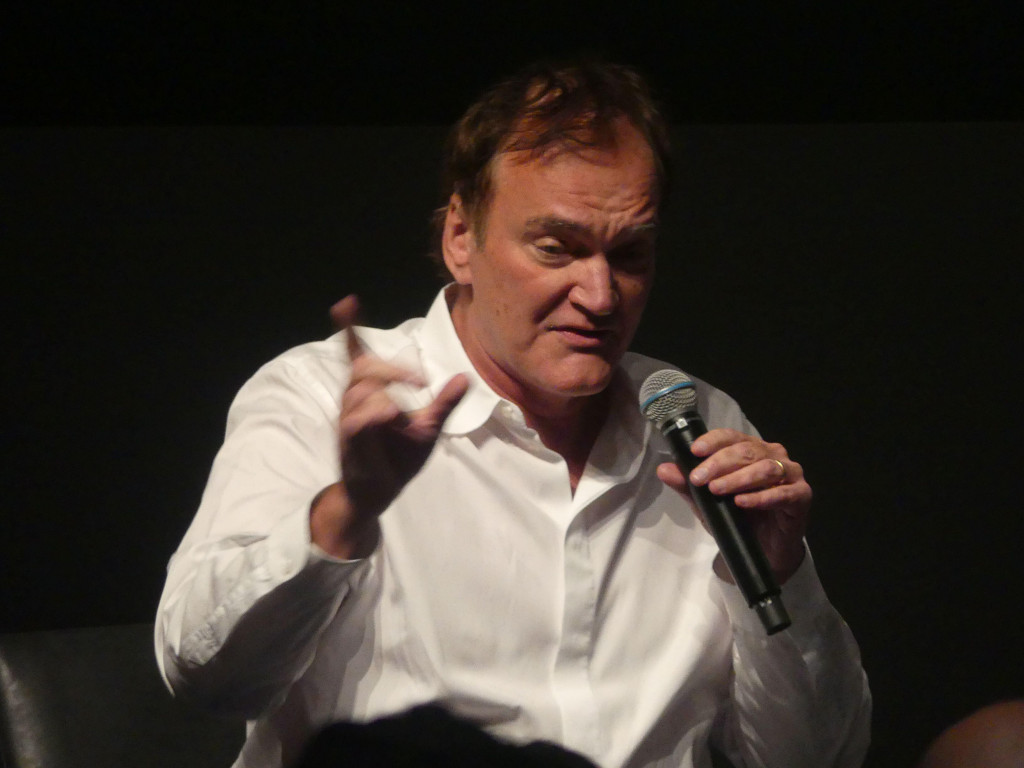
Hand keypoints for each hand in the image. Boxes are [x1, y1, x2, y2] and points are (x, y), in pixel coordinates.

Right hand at [310, 296, 468, 557]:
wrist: (378, 493)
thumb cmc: (398, 459)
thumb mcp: (428, 428)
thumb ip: (443, 403)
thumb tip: (464, 378)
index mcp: (371, 394)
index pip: (358, 357)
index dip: (351, 330)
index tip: (348, 302)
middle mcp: (356, 402)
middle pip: (363, 368)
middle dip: (391, 368)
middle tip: (421, 382)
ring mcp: (349, 421)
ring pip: (359, 391)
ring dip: (384, 390)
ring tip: (402, 409)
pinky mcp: (349, 443)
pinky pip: (355, 421)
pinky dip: (372, 414)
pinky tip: (389, 413)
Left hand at [656, 428, 810, 582]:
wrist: (764, 549)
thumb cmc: (738, 519)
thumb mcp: (707, 502)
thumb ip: (687, 486)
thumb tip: (663, 469)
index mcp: (751, 449)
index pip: (731, 436)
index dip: (713, 442)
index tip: (694, 452)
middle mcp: (773, 455)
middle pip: (746, 450)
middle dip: (719, 463)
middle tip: (700, 479)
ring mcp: (791, 474)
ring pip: (765, 467)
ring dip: (738, 478)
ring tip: (717, 490)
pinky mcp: (802, 496)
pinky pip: (783, 493)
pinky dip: (760, 497)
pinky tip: (742, 503)